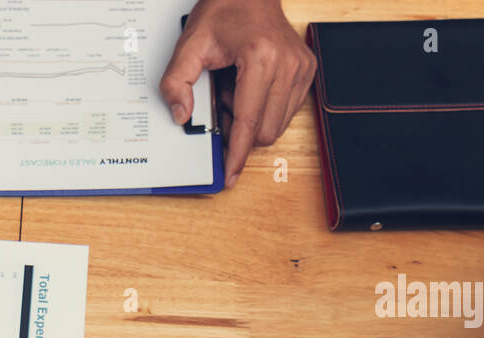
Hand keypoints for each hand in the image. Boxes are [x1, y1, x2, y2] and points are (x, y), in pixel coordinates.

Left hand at [160, 0, 314, 186]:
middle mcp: (288, 64)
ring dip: (252, 119)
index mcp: (261, 58)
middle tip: (222, 102)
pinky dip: (264, 109)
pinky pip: (286, 112)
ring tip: (236, 89)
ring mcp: (301, 68)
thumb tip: (181, 115)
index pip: (249, 122)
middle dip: (240, 130)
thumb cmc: (225, 10)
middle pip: (264, 131)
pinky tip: (250, 87)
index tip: (230, 176)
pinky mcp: (307, 71)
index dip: (237, 154)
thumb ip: (176, 81)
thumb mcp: (190, 43)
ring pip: (276, 125)